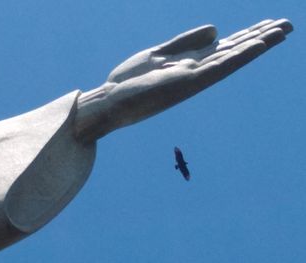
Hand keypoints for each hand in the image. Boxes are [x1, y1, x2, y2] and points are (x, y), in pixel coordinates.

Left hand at [108, 19, 291, 84]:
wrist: (111, 103)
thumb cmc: (130, 81)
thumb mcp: (158, 54)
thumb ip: (185, 42)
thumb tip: (216, 28)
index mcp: (189, 62)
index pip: (222, 46)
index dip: (245, 35)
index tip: (266, 24)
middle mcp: (196, 70)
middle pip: (232, 50)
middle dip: (259, 37)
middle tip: (287, 25)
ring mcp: (194, 77)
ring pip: (231, 57)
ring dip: (257, 43)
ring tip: (283, 30)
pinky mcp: (187, 82)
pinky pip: (218, 66)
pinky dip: (239, 55)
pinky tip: (258, 44)